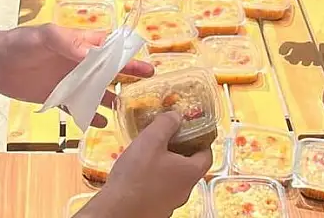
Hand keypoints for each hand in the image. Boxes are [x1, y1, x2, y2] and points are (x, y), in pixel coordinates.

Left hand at [0, 25, 152, 126]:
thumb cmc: (20, 42)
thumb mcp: (45, 36)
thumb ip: (69, 43)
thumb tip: (90, 56)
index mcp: (79, 43)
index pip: (108, 44)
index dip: (125, 49)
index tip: (143, 53)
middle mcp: (78, 62)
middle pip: (108, 68)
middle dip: (128, 72)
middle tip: (149, 76)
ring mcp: (69, 81)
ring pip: (96, 90)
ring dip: (110, 97)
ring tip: (125, 106)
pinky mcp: (58, 98)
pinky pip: (77, 108)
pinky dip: (89, 115)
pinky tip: (100, 123)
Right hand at [81, 113, 211, 217]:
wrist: (117, 210)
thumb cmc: (136, 176)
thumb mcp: (151, 140)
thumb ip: (166, 124)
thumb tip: (176, 116)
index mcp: (190, 172)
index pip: (207, 154)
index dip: (201, 140)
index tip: (190, 130)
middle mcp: (185, 190)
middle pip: (190, 166)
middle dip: (180, 151)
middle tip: (166, 138)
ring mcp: (171, 203)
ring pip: (173, 179)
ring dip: (165, 166)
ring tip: (149, 154)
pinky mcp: (156, 210)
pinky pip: (160, 191)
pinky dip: (154, 180)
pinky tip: (139, 173)